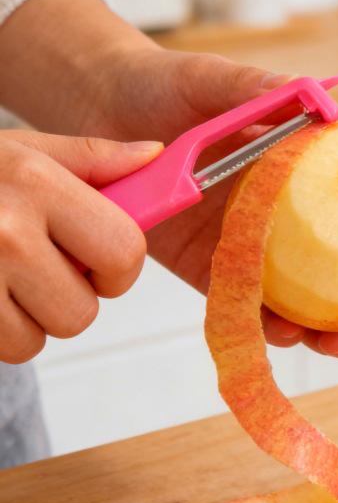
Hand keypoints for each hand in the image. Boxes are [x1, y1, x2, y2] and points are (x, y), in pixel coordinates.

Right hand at [0, 131, 158, 362]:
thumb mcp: (25, 153)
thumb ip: (93, 160)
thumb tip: (156, 156)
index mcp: (36, 182)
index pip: (125, 252)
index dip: (119, 267)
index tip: (98, 260)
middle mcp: (2, 229)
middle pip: (84, 310)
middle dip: (72, 296)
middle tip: (41, 268)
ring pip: (44, 336)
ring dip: (33, 317)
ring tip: (4, 277)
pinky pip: (9, 349)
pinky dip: (2, 331)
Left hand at [85, 48, 337, 359]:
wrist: (111, 122)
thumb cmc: (173, 93)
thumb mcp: (221, 82)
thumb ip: (268, 93)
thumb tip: (318, 104)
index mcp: (327, 168)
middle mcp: (312, 218)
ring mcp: (277, 255)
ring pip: (333, 307)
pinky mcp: (233, 280)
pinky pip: (268, 317)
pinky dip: (283, 334)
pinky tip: (285, 334)